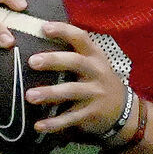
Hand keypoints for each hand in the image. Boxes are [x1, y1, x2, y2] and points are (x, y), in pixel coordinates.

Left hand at [25, 22, 132, 139]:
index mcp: (94, 56)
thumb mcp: (93, 63)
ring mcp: (95, 93)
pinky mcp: (92, 113)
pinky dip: (54, 123)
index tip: (44, 27)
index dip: (63, 31)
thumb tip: (39, 37)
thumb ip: (73, 53)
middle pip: (75, 62)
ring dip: (50, 93)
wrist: (123, 109)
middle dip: (53, 60)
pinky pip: (71, 118)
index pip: (80, 38)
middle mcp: (96, 72)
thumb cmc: (97, 80)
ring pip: (71, 91)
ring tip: (30, 96)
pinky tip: (38, 125)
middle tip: (32, 62)